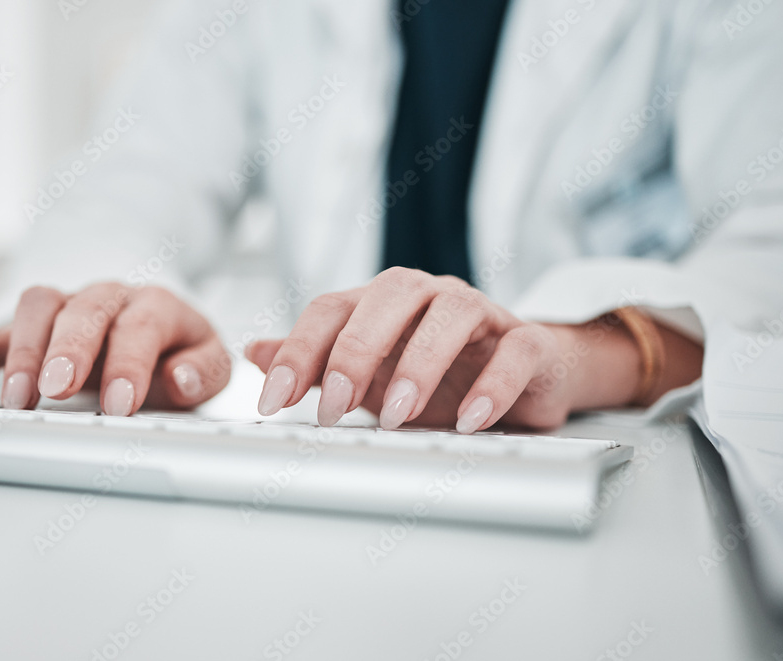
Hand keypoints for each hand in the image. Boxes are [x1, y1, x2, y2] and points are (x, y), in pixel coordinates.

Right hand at [0, 283, 230, 414]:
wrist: (153, 325)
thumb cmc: (176, 350)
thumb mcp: (206, 362)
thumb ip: (202, 371)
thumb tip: (179, 379)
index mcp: (154, 304)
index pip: (141, 325)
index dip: (129, 363)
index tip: (120, 402)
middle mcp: (108, 297)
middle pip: (84, 312)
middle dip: (69, 350)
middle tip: (58, 389)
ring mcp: (68, 307)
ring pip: (39, 309)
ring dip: (23, 351)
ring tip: (15, 398)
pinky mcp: (33, 327)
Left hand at [245, 268, 600, 431]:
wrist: (525, 375)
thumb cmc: (442, 372)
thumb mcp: (370, 372)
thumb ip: (315, 360)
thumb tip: (254, 352)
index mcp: (384, 302)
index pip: (332, 309)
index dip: (298, 351)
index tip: (273, 401)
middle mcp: (430, 297)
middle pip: (387, 297)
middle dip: (354, 351)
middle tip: (334, 406)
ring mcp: (482, 315)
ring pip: (451, 314)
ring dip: (420, 363)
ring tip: (399, 414)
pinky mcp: (528, 342)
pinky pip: (514, 351)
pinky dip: (492, 385)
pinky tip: (469, 421)